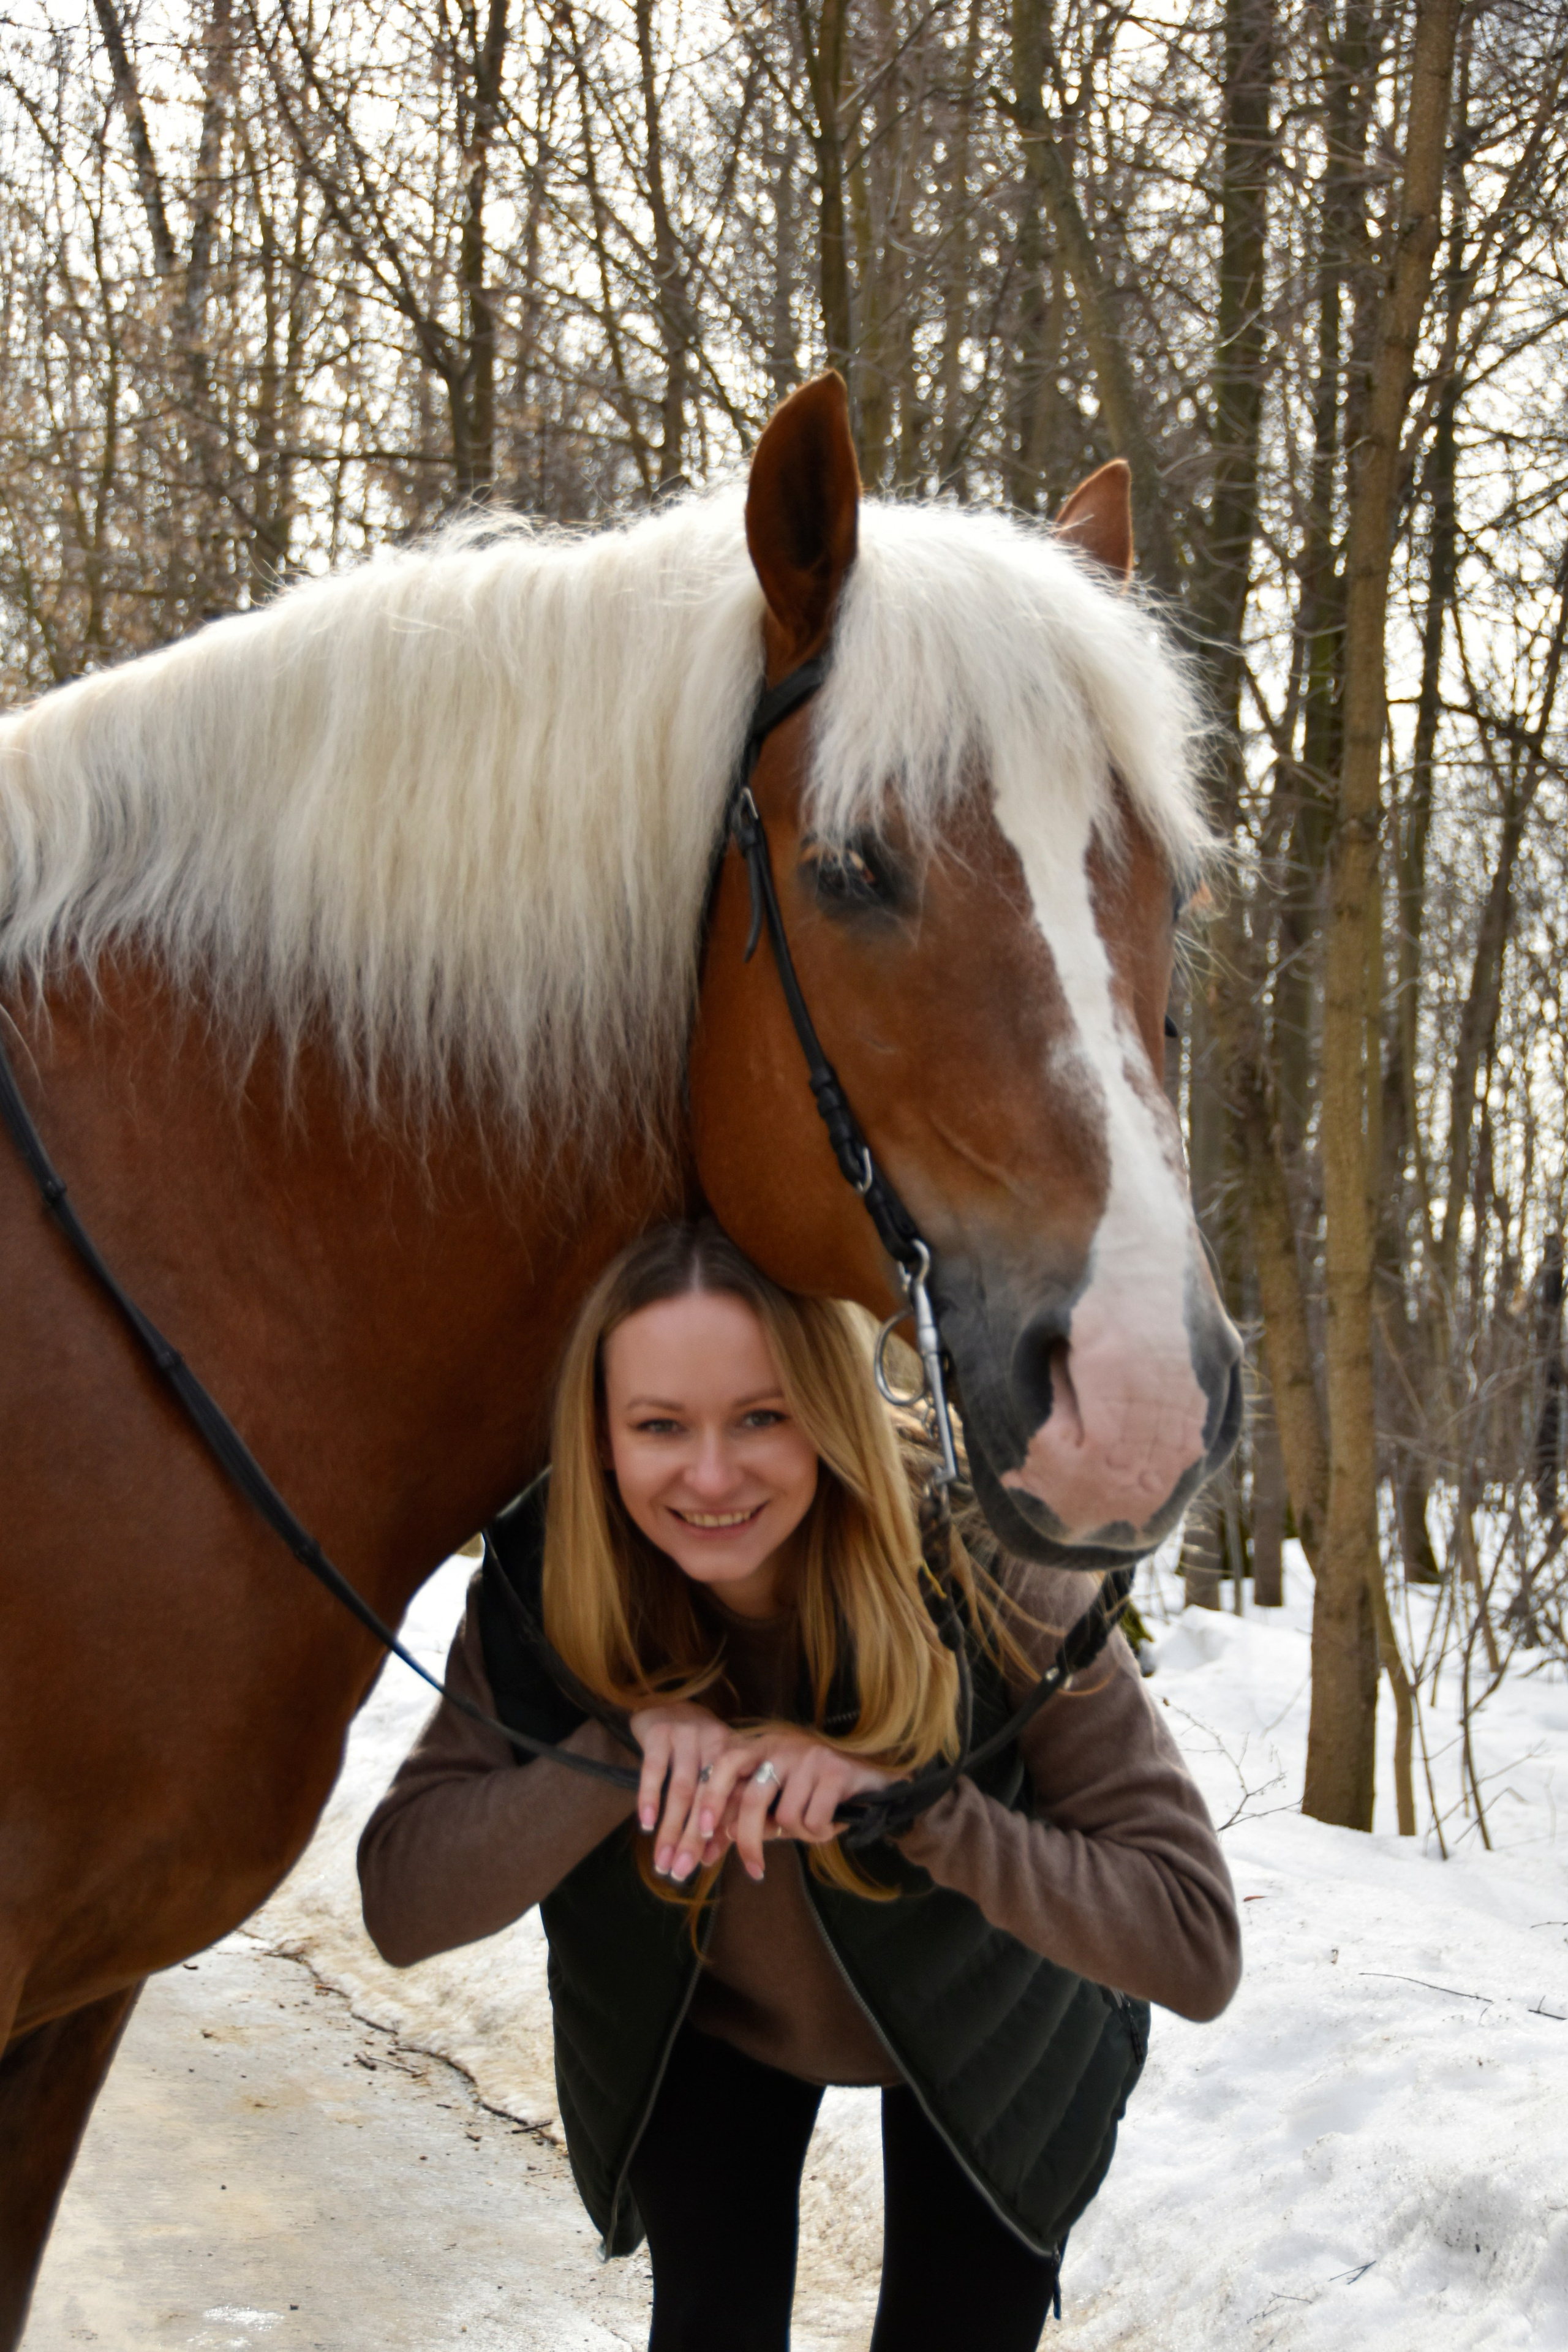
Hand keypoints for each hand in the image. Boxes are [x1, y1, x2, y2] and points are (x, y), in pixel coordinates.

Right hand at [628, 1703, 768, 1881]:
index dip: (719, 1835)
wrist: (669, 1701)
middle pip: (706, 1800)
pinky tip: (647, 1825)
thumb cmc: (696, 1748)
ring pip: (681, 1790)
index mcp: (737, 1755)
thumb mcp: (715, 1769)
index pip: (731, 1801)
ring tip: (662, 1861)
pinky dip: (650, 1798)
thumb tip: (709, 1859)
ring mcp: (688, 1736)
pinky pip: (654, 1769)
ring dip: (670, 1829)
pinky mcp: (660, 1732)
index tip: (706, 1866)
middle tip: (680, 1873)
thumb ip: (717, 1808)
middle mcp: (716, 1743)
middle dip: (692, 1840)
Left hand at [721, 1729, 895, 1881]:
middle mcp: (782, 1746)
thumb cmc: (816, 1795)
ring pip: (787, 1816)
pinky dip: (820, 1833)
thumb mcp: (779, 1804)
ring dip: (800, 1835)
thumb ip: (749, 1817)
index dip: (711, 1797)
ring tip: (814, 1827)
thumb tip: (716, 1841)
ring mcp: (809, 1755)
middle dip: (749, 1840)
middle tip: (753, 1870)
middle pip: (753, 1798)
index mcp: (761, 1748)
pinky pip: (814, 1819)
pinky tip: (831, 1824)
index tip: (702, 1831)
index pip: (725, 1765)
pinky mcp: (835, 1770)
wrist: (873, 1782)